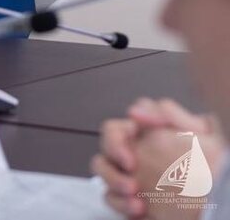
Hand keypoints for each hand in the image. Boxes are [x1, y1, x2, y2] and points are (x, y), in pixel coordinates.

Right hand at [92, 98, 222, 217]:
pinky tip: (138, 206)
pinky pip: (110, 197)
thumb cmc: (209, 165)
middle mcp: (131, 153)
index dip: (123, 126)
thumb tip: (135, 110)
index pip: (119, 124)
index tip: (137, 132)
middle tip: (130, 164)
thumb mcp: (196, 132)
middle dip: (114, 150)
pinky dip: (120, 202)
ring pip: (101, 168)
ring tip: (133, 189)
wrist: (214, 199)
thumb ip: (168, 113)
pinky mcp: (125, 198)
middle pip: (107, 142)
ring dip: (113, 178)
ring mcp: (125, 175)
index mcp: (144, 135)